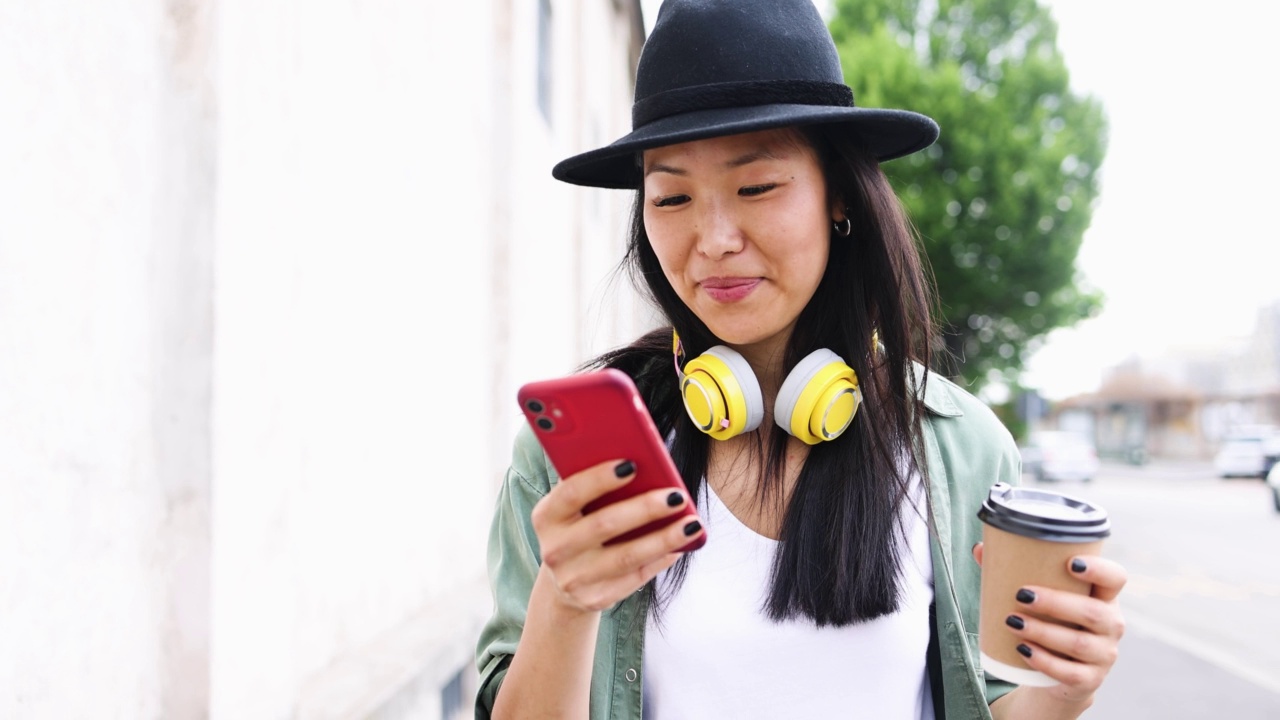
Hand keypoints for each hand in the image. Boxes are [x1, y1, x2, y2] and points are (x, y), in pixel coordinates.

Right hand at [531, 459, 704, 613]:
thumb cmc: (580, 526)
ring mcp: (574, 578)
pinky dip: (661, 560)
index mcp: (546, 516)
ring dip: (663, 539)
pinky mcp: (595, 599)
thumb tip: (639, 455)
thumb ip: (594, 481)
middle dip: (644, 508)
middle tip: (677, 495)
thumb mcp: (575, 506)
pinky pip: (636, 577)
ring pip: (626, 557)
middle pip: (604, 525)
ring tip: (692, 524)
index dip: (600, 478)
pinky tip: (681, 547)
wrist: (565, 580)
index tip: (632, 464)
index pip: (572, 492)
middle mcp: (555, 549)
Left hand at [974, 543, 1127, 705]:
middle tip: (1021, 595)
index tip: (1070, 563)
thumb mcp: (1043, 600)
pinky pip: (1070, 673)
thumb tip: (979, 549)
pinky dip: (1045, 661)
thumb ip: (1013, 572)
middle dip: (1056, 603)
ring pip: (1079, 643)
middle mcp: (1111, 625)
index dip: (1099, 569)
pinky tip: (1024, 651)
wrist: (1059, 674)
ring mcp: (1104, 655)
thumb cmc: (1050, 623)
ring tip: (1012, 622)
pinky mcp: (1090, 680)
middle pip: (1093, 612)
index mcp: (1103, 597)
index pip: (1115, 578)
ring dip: (1044, 632)